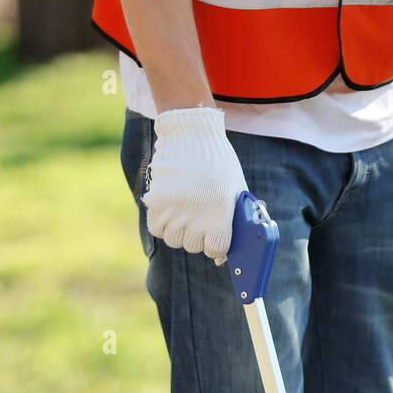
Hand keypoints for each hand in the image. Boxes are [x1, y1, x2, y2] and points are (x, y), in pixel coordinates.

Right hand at [142, 107, 247, 263]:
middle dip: (197, 237)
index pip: (215, 250)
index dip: (216, 246)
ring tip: (184, 213)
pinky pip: (157, 228)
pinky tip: (170, 212)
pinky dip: (162, 224)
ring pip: (174, 240)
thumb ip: (234, 223)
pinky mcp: (157, 201)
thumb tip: (223, 258)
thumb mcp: (236, 191)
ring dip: (179, 231)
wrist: (192, 135)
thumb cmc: (219, 164)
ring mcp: (175, 209)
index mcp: (221, 214)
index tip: (215, 237)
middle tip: (199, 218)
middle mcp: (197, 215)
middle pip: (193, 246)